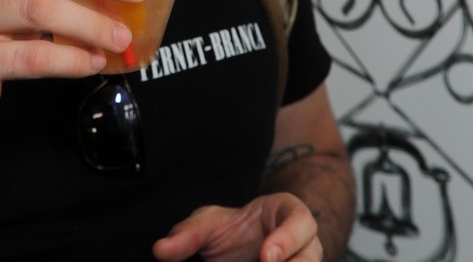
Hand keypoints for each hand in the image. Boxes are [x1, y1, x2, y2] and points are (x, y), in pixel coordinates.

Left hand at [153, 193, 321, 261]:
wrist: (249, 242)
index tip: (266, 256)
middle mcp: (306, 244)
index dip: (287, 239)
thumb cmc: (235, 230)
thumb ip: (188, 234)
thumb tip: (161, 250)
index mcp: (290, 215)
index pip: (300, 222)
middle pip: (311, 258)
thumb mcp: (210, 224)